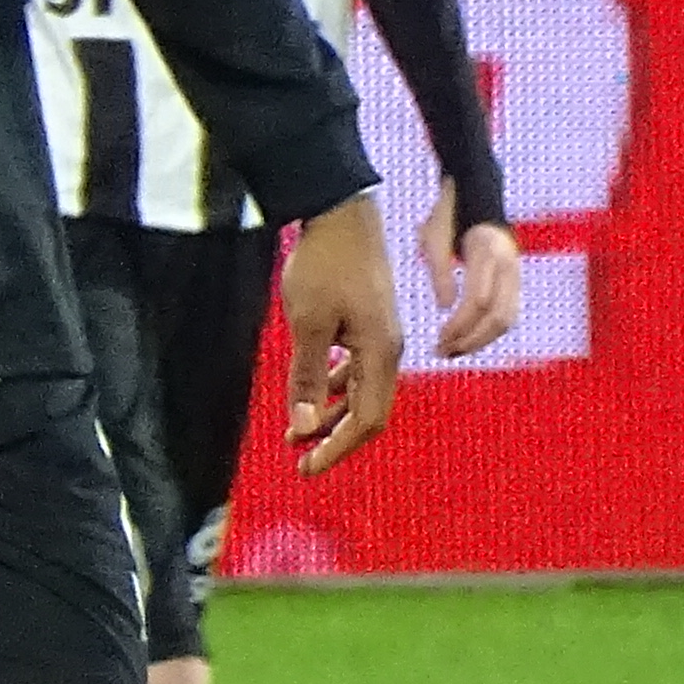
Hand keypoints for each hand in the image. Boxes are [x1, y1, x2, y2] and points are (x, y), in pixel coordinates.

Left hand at [271, 192, 403, 470]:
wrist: (340, 214)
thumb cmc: (324, 265)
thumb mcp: (307, 324)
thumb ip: (306, 376)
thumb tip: (303, 427)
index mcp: (381, 353)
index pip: (368, 420)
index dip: (338, 449)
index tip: (306, 468)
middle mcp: (388, 349)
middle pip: (367, 411)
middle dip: (333, 438)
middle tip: (298, 460)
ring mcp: (380, 336)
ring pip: (359, 390)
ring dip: (328, 413)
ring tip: (294, 433)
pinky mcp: (367, 323)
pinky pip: (354, 368)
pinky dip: (331, 386)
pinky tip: (310, 393)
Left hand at [421, 195, 520, 360]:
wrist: (476, 194)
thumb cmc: (449, 215)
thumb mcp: (434, 237)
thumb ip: (439, 271)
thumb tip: (445, 308)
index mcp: (487, 251)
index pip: (479, 301)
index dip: (459, 325)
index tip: (438, 339)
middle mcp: (508, 264)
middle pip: (499, 316)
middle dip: (471, 339)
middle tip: (442, 351)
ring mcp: (516, 272)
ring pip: (508, 318)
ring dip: (481, 339)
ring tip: (452, 350)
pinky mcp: (515, 279)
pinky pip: (509, 312)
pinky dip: (490, 330)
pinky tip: (467, 338)